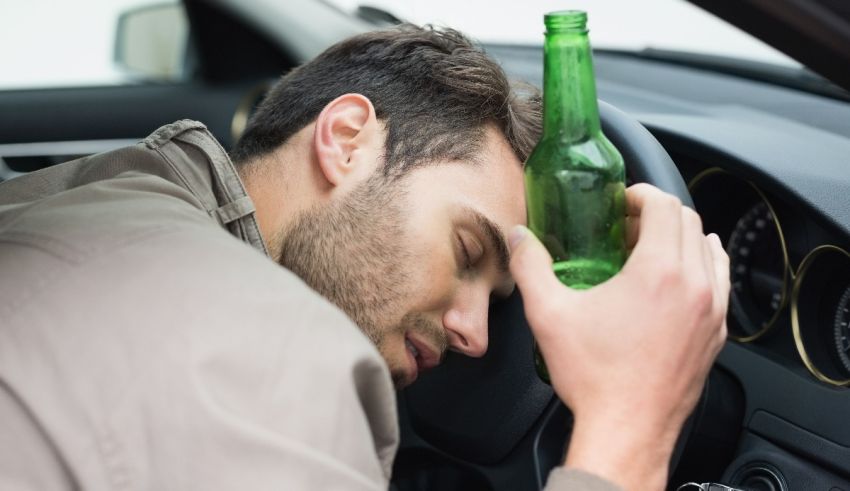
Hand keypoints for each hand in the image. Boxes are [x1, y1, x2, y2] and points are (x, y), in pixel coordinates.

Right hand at [509, 183, 729, 489]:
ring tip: (651, 250)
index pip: (666, 205)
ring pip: (708, 251)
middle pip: (689, 222)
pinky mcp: (716, 335)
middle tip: (627, 227)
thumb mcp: (549, 314)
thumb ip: (531, 266)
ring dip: (681, 238)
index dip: (642, 194)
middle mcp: (694, 286)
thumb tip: (519, 237)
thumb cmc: (595, 377)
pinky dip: (702, 267)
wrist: (627, 430)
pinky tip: (682, 278)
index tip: (623, 203)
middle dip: (658, 214)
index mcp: (659, 271)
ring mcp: (712, 311)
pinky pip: (720, 283)